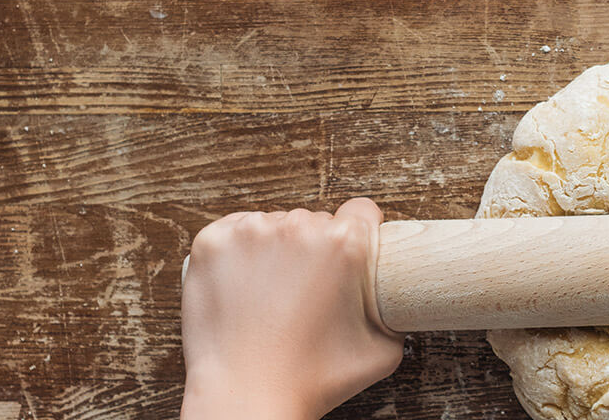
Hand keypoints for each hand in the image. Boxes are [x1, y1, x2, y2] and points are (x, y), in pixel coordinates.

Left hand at [180, 199, 403, 419]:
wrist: (246, 397)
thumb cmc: (312, 379)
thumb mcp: (383, 351)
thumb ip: (395, 312)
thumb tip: (395, 298)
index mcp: (344, 244)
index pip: (361, 211)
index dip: (360, 234)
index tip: (347, 256)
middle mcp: (299, 228)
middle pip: (315, 220)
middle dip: (314, 250)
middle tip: (305, 292)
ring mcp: (250, 231)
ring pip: (274, 225)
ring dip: (275, 250)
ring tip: (270, 296)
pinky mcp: (212, 242)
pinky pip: (233, 231)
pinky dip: (237, 253)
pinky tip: (243, 287)